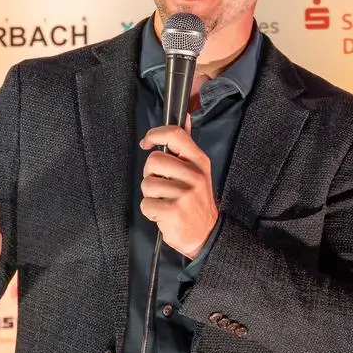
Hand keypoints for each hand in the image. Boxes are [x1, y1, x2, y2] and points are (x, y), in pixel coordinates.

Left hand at [139, 122, 217, 259]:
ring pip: (147, 184)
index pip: (175, 135)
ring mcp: (184, 194)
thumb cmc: (197, 202)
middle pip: (153, 161)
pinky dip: (150, 211)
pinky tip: (164, 214)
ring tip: (165, 202)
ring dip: (151, 195)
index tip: (147, 143)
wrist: (206, 235)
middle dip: (151, 174)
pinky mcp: (173, 211)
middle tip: (162, 185)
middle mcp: (194, 175)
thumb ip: (186, 147)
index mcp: (199, 161)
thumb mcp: (198, 171)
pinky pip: (146, 204)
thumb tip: (186, 118)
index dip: (155, 134)